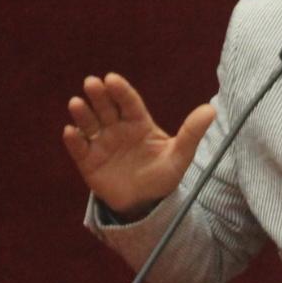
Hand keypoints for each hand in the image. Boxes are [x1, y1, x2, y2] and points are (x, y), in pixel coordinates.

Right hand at [62, 73, 215, 218]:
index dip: (121, 90)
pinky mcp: (88, 161)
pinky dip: (73, 140)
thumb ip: (192, 133)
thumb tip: (211, 109)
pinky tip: (70, 132)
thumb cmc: (163, 175)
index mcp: (138, 123)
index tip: (112, 79)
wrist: (146, 204)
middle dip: (99, 95)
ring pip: (89, 124)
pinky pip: (79, 148)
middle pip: (106, 108)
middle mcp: (117, 128)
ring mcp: (101, 144)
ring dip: (82, 113)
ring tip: (76, 103)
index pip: (129, 102)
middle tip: (92, 83)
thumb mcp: (179, 156)